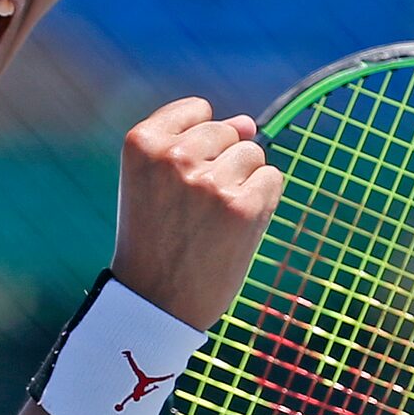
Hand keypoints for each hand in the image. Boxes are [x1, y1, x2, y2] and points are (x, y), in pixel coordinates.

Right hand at [111, 98, 282, 331]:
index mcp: (141, 142)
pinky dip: (261, 202)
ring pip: (253, 153)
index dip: (197, 146)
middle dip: (221, 164)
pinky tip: (233, 229)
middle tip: (191, 211)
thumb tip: (250, 122)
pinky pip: (272, 179)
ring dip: (242, 182)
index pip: (197, 110)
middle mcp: (173, 156)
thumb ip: (197, 142)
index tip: (176, 183)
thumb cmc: (155, 238)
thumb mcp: (156, 181)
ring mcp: (209, 182)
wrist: (155, 304)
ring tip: (212, 221)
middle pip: (229, 132)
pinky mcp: (242, 207)